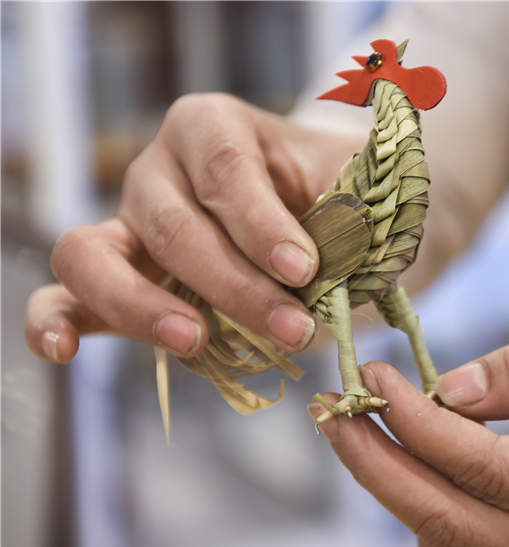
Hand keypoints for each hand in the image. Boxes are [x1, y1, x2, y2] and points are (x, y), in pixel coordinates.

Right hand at [25, 93, 364, 362]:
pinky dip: (52, 322)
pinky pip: (62, 294)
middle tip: (295, 329)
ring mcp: (124, 222)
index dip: (261, 223)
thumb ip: (346, 211)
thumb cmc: (328, 193)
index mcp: (212, 127)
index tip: (305, 269)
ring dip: (145, 306)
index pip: (226, 168)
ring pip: (98, 256)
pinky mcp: (109, 276)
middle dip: (236, 286)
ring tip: (194, 341)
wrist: (310, 212)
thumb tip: (343, 258)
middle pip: (174, 226)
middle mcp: (158, 170)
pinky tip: (63, 349)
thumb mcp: (348, 185)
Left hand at [308, 313, 508, 546]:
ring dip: (402, 495)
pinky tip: (415, 468)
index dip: (417, 421)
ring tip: (363, 433)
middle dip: (381, 468)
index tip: (373, 375)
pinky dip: (440, 516)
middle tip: (332, 414)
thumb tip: (447, 389)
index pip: (484, 469)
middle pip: (455, 525)